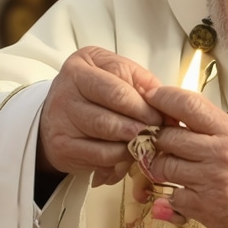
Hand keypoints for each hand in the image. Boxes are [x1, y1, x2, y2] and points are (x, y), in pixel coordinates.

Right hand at [38, 46, 162, 186]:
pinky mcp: (62, 149)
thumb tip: (169, 108)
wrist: (58, 109)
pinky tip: (129, 153)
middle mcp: (65, 94)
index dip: (143, 107)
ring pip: (107, 142)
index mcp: (81, 68)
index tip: (161, 116)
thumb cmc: (96, 88)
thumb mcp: (119, 72)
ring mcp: (61, 123)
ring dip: (133, 146)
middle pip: (111, 119)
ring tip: (147, 142)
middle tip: (158, 133)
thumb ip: (144, 83)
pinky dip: (121, 159)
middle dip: (141, 129)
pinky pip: (100, 159)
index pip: (117, 92)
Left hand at [144, 86, 227, 227]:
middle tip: (159, 139)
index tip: (151, 95)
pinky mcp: (202, 206)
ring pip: (163, 165)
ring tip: (170, 164)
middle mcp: (219, 153)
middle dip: (158, 138)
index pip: (190, 105)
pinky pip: (170, 194)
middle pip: (168, 136)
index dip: (164, 97)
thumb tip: (172, 109)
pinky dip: (173, 192)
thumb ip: (208, 123)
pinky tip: (185, 188)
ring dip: (160, 165)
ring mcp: (209, 180)